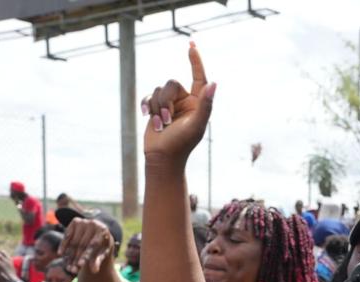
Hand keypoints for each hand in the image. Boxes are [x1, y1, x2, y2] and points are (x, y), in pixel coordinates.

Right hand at [59, 218, 114, 274]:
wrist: (99, 232)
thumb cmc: (102, 245)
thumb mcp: (102, 253)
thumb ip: (98, 260)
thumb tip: (94, 271)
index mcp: (103, 230)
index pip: (92, 245)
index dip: (86, 255)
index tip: (80, 265)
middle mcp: (93, 224)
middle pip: (82, 245)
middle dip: (77, 258)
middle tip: (73, 270)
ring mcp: (84, 221)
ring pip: (74, 242)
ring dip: (70, 255)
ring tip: (68, 267)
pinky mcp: (75, 222)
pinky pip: (68, 235)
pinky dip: (64, 244)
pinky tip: (60, 253)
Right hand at [143, 42, 215, 162]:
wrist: (162, 159)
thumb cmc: (181, 144)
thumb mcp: (196, 125)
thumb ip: (205, 104)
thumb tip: (214, 83)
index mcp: (198, 103)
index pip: (199, 77)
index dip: (196, 61)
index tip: (191, 44)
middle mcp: (185, 101)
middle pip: (171, 84)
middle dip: (166, 100)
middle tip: (167, 120)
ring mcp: (170, 105)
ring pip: (158, 90)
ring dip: (156, 108)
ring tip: (160, 125)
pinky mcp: (155, 109)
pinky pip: (147, 97)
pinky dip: (146, 106)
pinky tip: (145, 118)